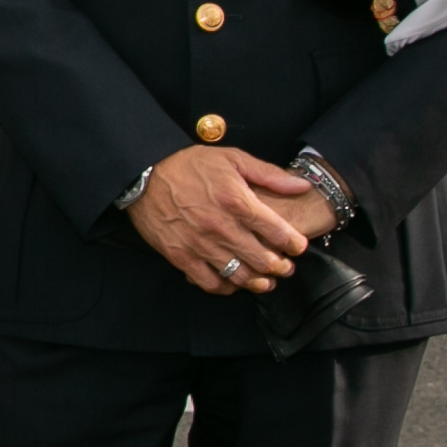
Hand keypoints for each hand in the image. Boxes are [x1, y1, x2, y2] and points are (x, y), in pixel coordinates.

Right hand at [127, 147, 337, 293]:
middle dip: (281, 267)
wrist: (144, 173)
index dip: (294, 244)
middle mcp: (221, 226)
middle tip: (285, 267)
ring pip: (240, 275)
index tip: (297, 247)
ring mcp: (200, 244)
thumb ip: (269, 174)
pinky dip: (226, 287)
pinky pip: (210, 283)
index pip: (278, 232)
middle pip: (263, 259)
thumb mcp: (232, 158)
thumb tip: (302, 185)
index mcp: (237, 201)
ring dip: (258, 282)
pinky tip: (233, 283)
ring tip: (265, 281)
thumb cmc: (189, 164)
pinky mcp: (180, 256)